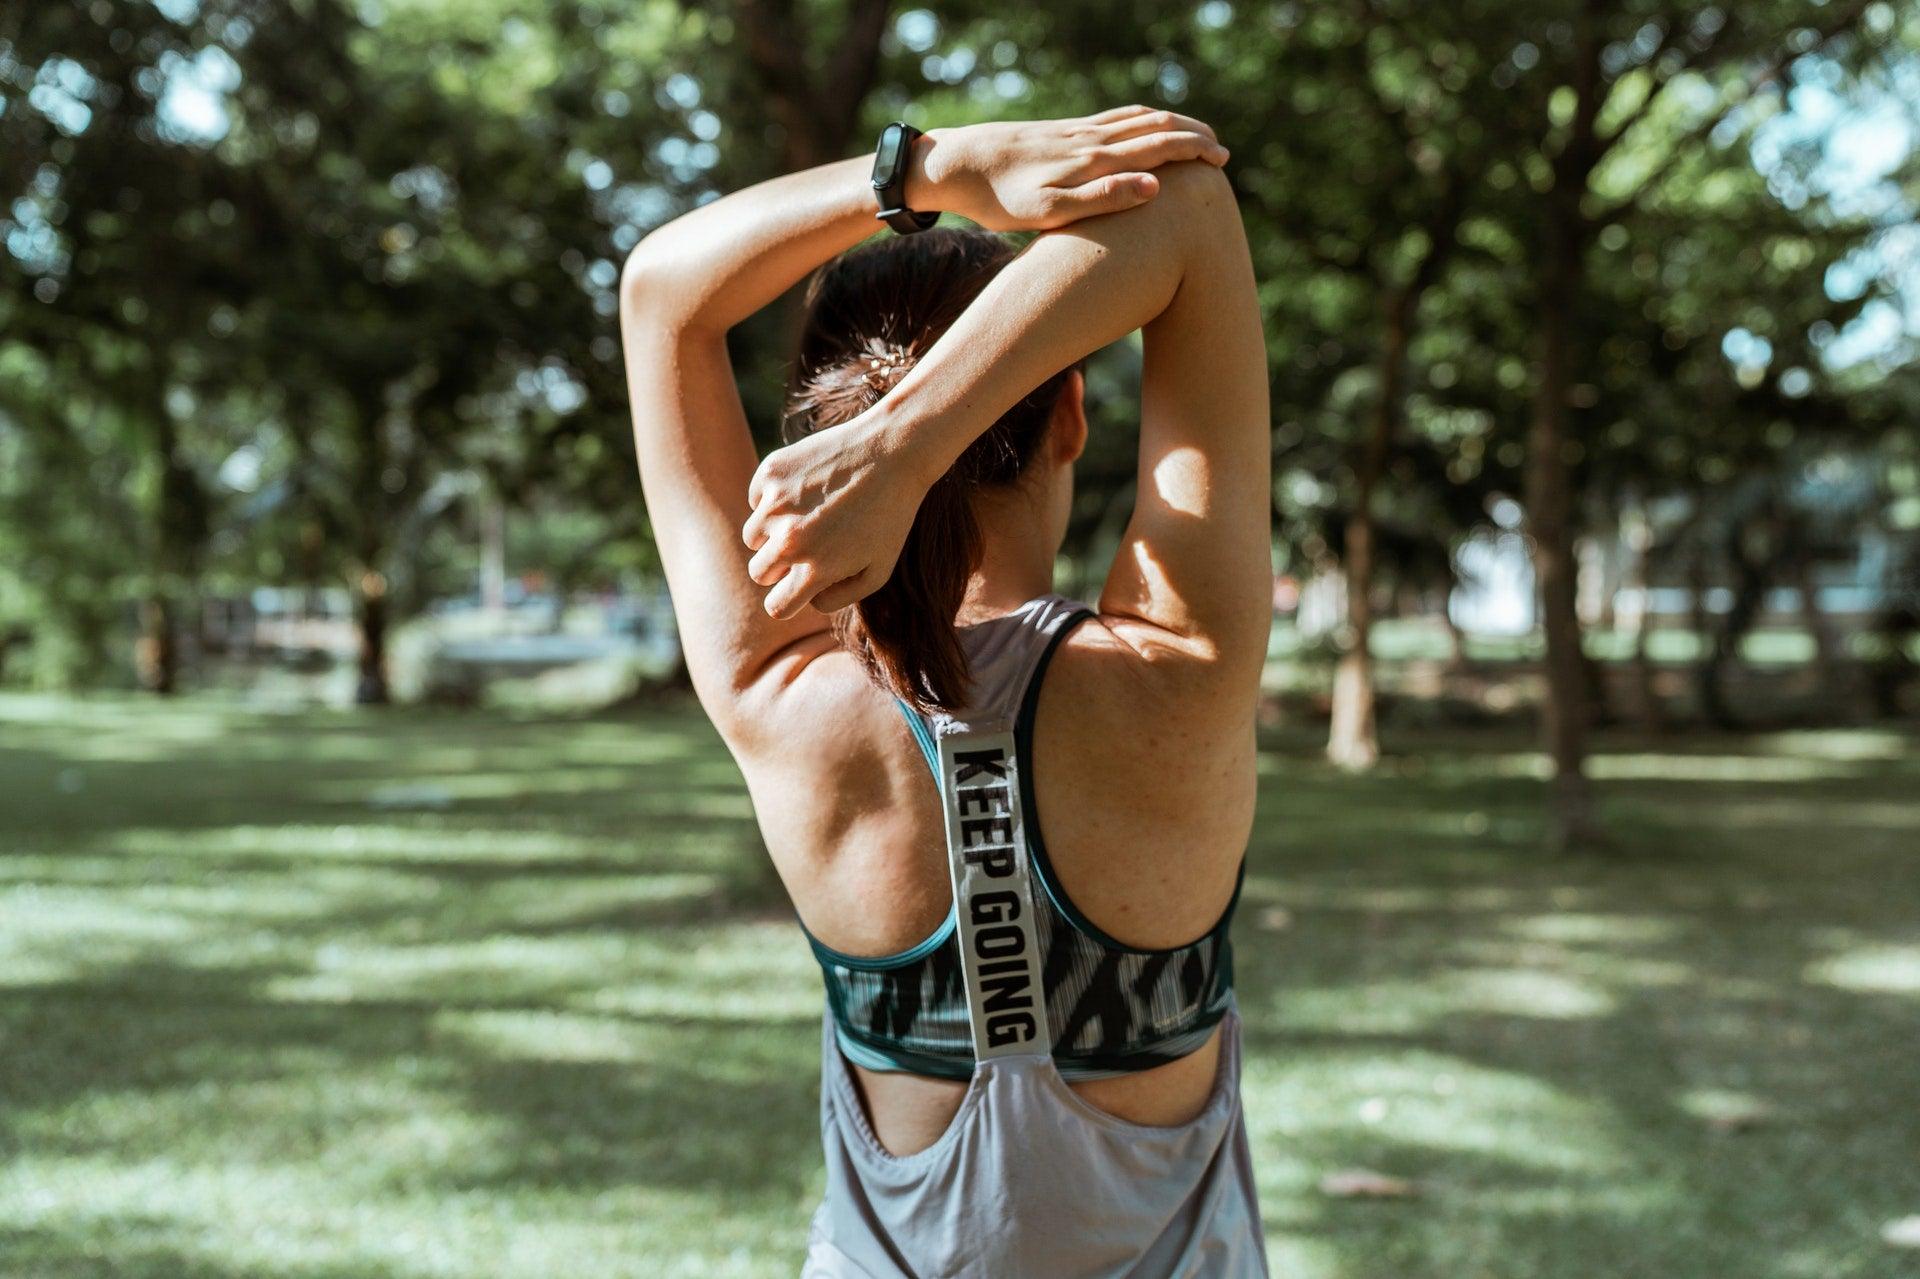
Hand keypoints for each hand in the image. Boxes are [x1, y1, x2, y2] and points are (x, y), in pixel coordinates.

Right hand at [741, 411, 928, 619]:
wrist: (894, 450)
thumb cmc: (890, 515)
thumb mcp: (879, 570)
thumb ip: (840, 597)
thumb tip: (807, 601)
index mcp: (815, 570)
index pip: (776, 607)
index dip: (786, 601)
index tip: (796, 588)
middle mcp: (790, 540)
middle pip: (759, 572)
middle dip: (779, 567)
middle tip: (808, 546)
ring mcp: (776, 504)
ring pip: (753, 537)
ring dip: (773, 533)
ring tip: (809, 516)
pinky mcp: (771, 472)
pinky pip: (757, 499)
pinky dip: (773, 499)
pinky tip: (806, 488)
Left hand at [914, 105, 1227, 231]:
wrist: (957, 164)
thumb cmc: (998, 200)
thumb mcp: (1048, 213)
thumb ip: (1102, 200)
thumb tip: (1154, 185)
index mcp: (1094, 160)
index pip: (1158, 146)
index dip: (1194, 151)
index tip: (1222, 162)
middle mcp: (1090, 139)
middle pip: (1154, 127)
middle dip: (1193, 136)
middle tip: (1221, 153)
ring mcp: (1076, 132)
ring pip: (1137, 119)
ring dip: (1171, 126)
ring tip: (1195, 139)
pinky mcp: (1062, 132)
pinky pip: (1114, 119)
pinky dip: (1142, 120)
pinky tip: (1144, 129)